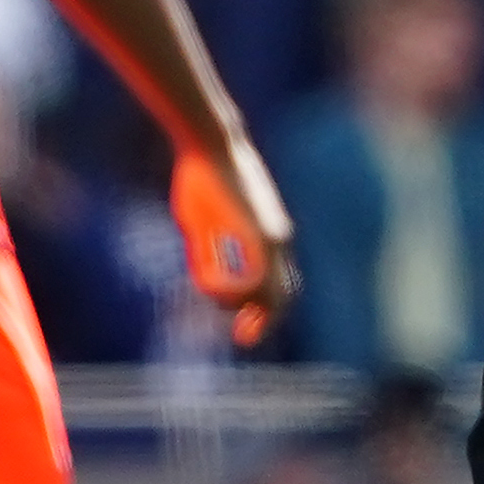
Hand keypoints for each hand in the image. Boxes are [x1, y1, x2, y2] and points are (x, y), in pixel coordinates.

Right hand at [172, 143, 296, 346]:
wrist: (210, 144)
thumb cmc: (202, 177)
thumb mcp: (200, 224)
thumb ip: (207, 254)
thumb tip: (208, 283)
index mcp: (269, 237)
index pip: (276, 286)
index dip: (260, 310)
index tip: (242, 326)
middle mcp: (279, 241)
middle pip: (282, 298)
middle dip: (263, 322)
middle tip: (244, 339)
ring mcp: (274, 239)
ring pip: (272, 294)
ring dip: (239, 303)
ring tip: (209, 290)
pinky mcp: (262, 235)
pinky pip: (256, 278)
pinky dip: (233, 288)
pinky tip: (210, 281)